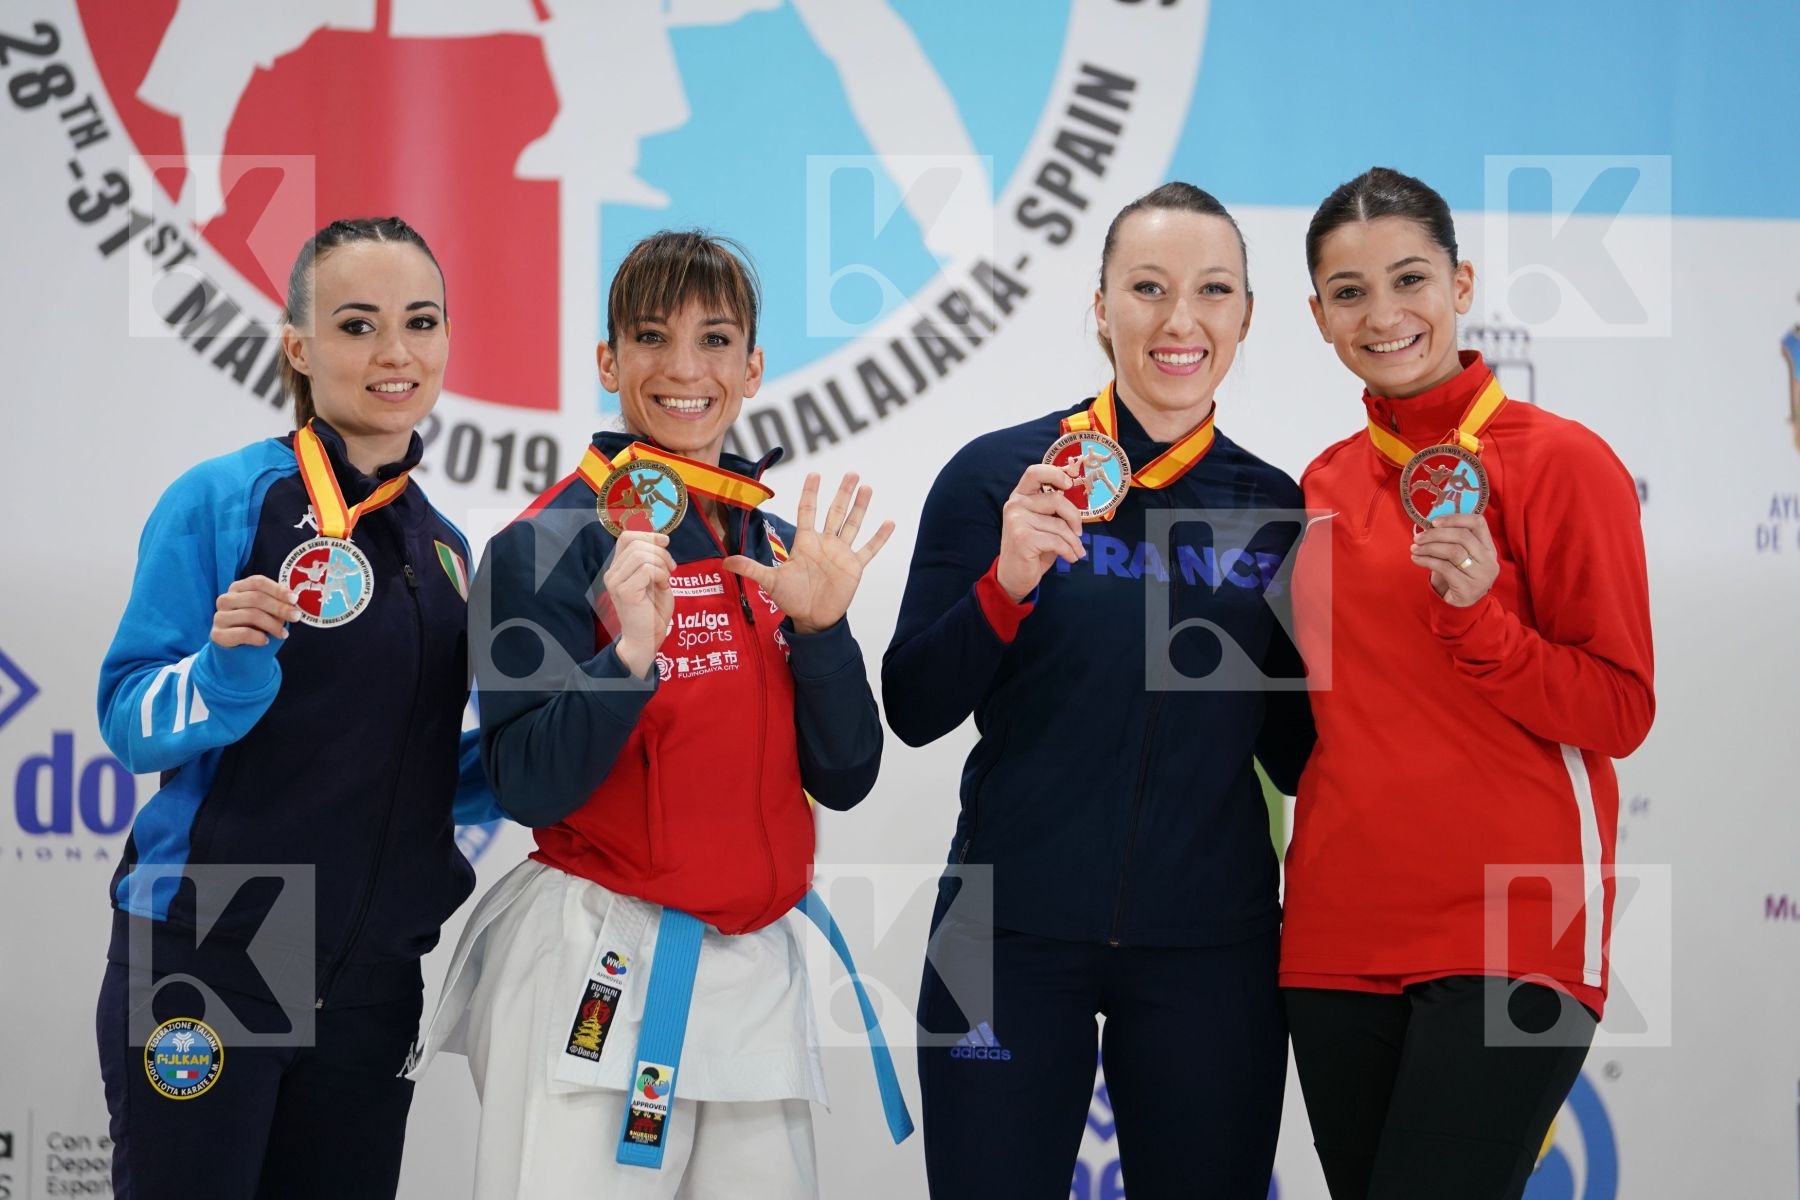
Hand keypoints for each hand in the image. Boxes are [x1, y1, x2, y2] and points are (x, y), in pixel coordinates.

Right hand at [211, 575, 301, 647]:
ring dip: (272, 624)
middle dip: (279, 608)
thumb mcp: (268, 613)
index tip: (294, 599)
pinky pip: (243, 633)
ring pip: (251, 615)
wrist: (239, 653)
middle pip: (255, 598)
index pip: (257, 582)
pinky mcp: (218, 634)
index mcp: (238, 588)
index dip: (277, 589)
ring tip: (283, 634)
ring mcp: (219, 617)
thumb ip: (278, 604)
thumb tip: (295, 601)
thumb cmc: (257, 627)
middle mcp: (225, 600)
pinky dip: (258, 637)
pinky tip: (266, 641)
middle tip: (296, 617)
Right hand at [605, 531, 674, 676]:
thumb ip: (653, 559)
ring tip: (665, 579)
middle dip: (660, 551)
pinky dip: (661, 575)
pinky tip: (663, 586)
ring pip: (642, 555)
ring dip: (661, 564)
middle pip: (636, 543)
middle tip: (670, 568)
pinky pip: (647, 569)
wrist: (647, 638)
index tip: (666, 542)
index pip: (627, 537)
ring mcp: (616, 582)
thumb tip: (661, 539)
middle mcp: (612, 573)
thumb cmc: (653, 611)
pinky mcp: (625, 592)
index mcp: (618, 568)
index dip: (648, 534)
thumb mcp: (655, 578)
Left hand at [723, 473, 894, 633]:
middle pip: (835, 512)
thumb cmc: (792, 599)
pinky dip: (879, 537)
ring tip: (867, 488)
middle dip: (843, 492)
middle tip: (851, 473)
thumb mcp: (770, 582)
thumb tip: (725, 561)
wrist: (812, 619)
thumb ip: (751, 568)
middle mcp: (825, 543)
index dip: (810, 493)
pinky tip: (889, 522)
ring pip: (852, 524)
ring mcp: (841, 554)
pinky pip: (868, 549)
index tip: (814, 473)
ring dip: (860, 507)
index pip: (808, 511)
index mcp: (805, 542)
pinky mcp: (854, 567)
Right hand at [995, 463, 1085, 601]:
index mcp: (1020, 496)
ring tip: (1076, 551)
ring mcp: (1016, 521)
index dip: (1055, 474)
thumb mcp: (1043, 523)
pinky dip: (1068, 551)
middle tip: (1079, 533)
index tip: (1070, 485)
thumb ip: (1054, 508)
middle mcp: (1015, 504)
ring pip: (1059, 525)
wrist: (1013, 577)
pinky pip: (1057, 541)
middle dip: (1075, 518)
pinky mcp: (1022, 538)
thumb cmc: (1033, 548)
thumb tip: (1079, 497)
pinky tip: (1070, 558)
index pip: (1035, 472)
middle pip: (1057, 500)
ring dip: (1073, 541)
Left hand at [1412, 513, 1498, 606]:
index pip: (1478, 523)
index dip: (1455, 518)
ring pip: (1453, 551)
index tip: (1434, 522)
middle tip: (1418, 538)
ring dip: (1429, 548)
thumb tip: (1428, 525)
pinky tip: (1417, 560)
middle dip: (1436, 534)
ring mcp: (1480, 575)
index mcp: (1488, 548)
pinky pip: (1444, 568)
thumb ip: (1451, 540)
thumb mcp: (1460, 556)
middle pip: (1462, 536)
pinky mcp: (1468, 588)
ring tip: (1415, 549)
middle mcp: (1489, 560)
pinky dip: (1427, 561)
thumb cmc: (1457, 575)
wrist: (1461, 606)